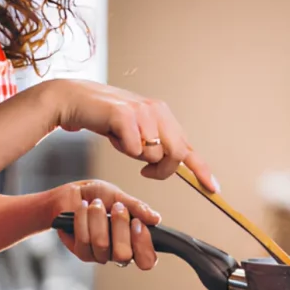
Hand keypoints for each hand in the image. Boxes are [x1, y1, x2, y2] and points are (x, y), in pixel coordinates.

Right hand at [44, 79, 218, 191]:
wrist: (76, 100)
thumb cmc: (106, 119)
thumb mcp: (137, 132)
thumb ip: (155, 145)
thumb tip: (173, 166)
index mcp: (163, 115)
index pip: (188, 146)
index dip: (201, 169)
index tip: (213, 188)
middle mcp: (157, 110)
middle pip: (176, 154)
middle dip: (162, 170)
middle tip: (145, 171)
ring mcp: (142, 111)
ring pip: (154, 154)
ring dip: (135, 156)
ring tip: (121, 140)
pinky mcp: (125, 114)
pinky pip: (134, 149)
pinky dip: (122, 149)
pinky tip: (113, 135)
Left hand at [49, 180, 160, 269]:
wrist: (73, 193)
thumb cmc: (98, 196)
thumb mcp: (120, 196)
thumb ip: (137, 208)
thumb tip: (156, 219)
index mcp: (134, 240)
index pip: (147, 260)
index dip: (144, 245)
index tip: (137, 223)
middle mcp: (118, 252)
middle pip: (124, 255)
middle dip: (120, 226)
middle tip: (117, 208)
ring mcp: (100, 254)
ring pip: (102, 245)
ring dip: (99, 218)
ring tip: (96, 203)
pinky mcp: (82, 252)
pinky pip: (84, 240)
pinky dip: (84, 219)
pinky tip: (83, 208)